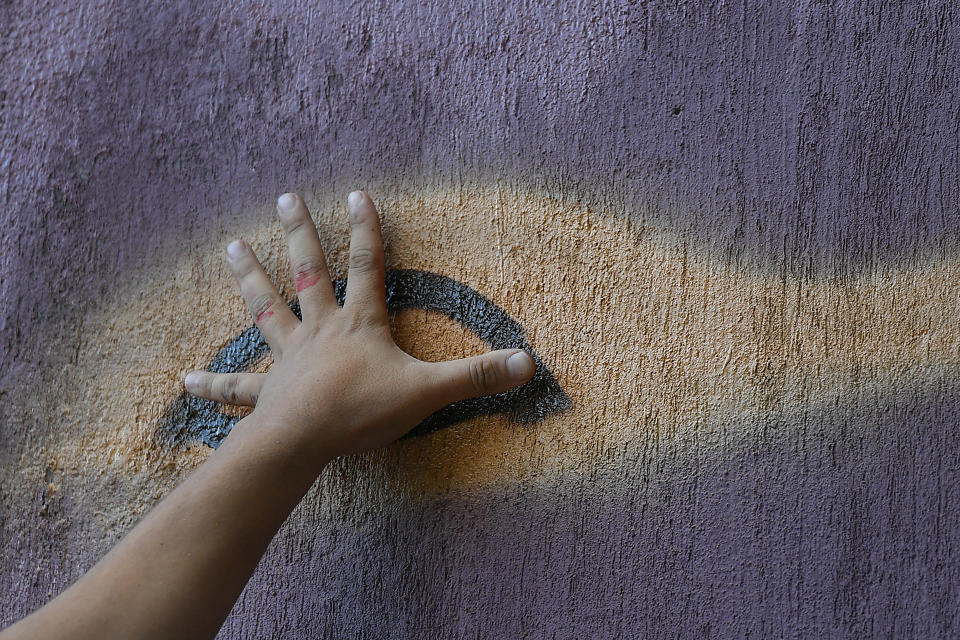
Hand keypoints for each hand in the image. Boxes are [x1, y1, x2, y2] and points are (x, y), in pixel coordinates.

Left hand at [183, 191, 535, 462]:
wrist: (304, 442)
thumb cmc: (363, 412)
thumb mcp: (428, 391)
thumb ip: (476, 376)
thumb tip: (528, 364)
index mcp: (357, 324)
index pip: (366, 267)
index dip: (366, 230)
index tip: (357, 193)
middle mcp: (319, 330)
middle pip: (308, 272)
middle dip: (299, 233)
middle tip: (284, 197)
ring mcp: (288, 357)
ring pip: (267, 309)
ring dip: (250, 278)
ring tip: (230, 248)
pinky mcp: (267, 390)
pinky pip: (238, 385)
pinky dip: (214, 384)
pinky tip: (186, 381)